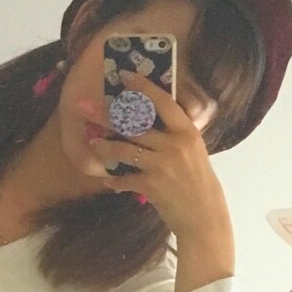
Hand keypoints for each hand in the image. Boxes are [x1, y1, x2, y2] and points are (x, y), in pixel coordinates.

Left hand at [88, 73, 235, 291]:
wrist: (203, 215)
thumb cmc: (197, 181)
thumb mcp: (193, 150)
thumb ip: (174, 134)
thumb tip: (149, 119)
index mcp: (187, 131)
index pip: (163, 102)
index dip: (143, 87)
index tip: (125, 76)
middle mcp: (174, 144)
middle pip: (136, 124)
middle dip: (109, 116)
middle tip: (88, 109)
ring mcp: (162, 165)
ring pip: (125, 149)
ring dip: (105, 146)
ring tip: (93, 143)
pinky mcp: (151, 185)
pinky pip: (124, 179)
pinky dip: (115, 180)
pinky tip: (109, 181)